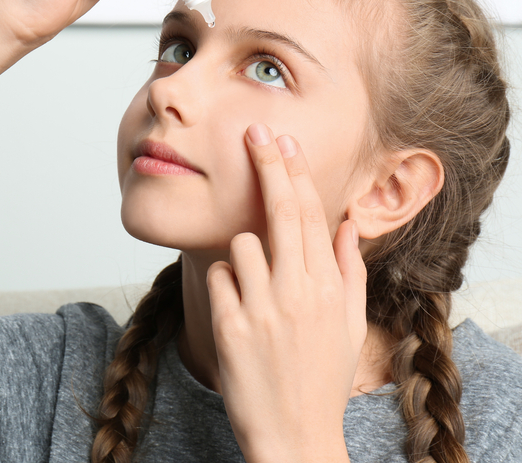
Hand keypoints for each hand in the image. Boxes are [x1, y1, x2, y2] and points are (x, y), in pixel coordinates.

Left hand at [207, 123, 367, 462]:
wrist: (294, 436)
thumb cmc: (320, 379)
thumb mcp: (349, 326)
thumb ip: (349, 272)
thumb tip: (345, 225)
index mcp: (329, 288)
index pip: (312, 214)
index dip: (295, 172)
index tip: (282, 141)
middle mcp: (298, 292)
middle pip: (280, 212)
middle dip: (266, 166)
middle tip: (252, 134)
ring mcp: (263, 308)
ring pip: (241, 244)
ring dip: (243, 255)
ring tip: (256, 291)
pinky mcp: (230, 326)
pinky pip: (218, 277)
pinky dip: (225, 286)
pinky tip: (237, 312)